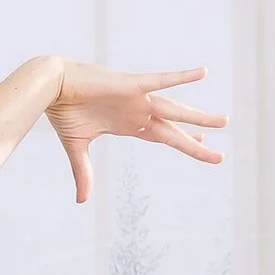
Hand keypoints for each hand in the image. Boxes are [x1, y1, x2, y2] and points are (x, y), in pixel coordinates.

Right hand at [46, 60, 226, 205]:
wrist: (50, 85)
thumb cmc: (62, 109)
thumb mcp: (77, 146)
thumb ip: (83, 172)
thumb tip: (82, 201)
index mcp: (127, 124)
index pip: (161, 135)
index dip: (182, 141)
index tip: (201, 143)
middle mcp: (137, 111)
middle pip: (174, 129)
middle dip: (196, 141)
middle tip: (219, 157)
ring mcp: (137, 98)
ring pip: (175, 110)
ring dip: (198, 117)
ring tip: (224, 123)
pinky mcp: (132, 85)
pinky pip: (162, 81)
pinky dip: (181, 77)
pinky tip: (203, 73)